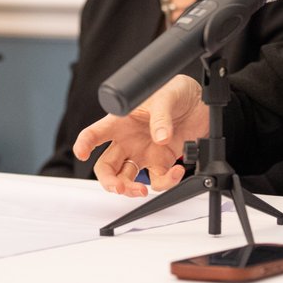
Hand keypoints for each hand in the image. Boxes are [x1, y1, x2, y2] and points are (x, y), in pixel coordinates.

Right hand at [73, 74, 207, 196]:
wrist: (201, 101)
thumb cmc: (176, 91)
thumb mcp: (167, 96)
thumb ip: (161, 117)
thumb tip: (160, 139)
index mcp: (121, 121)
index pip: (96, 133)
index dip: (84, 142)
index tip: (82, 152)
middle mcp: (128, 140)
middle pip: (107, 166)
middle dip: (108, 180)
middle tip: (117, 187)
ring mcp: (144, 153)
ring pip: (126, 178)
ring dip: (130, 189)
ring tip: (140, 190)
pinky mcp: (163, 162)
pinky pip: (157, 179)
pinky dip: (166, 182)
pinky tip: (176, 171)